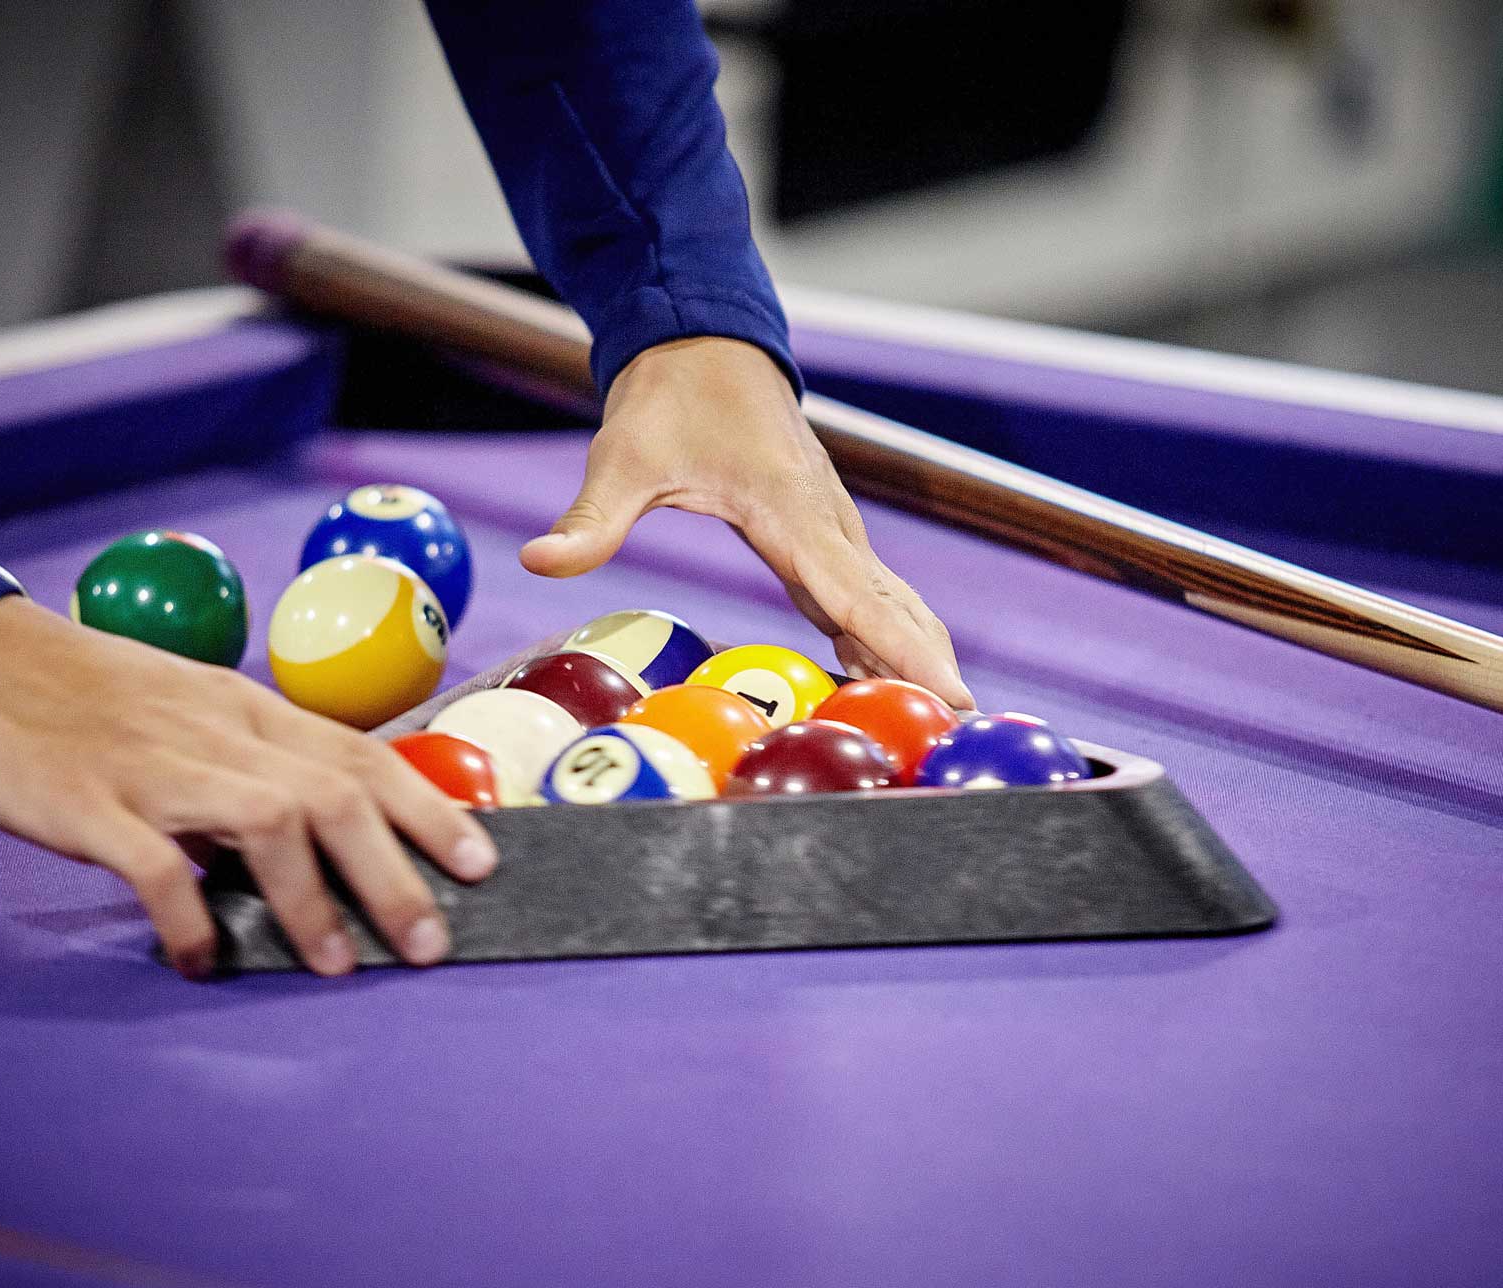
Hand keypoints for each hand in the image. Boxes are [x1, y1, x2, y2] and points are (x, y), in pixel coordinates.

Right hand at [0, 597, 496, 978]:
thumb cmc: (78, 694)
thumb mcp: (183, 712)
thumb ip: (245, 766)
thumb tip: (306, 846)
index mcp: (245, 708)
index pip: (359, 754)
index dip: (429, 808)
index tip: (483, 860)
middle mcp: (217, 732)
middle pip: (335, 792)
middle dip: (397, 870)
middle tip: (432, 943)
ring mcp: (154, 766)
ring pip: (270, 821)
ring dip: (315, 899)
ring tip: (339, 966)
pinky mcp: (87, 802)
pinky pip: (156, 866)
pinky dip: (189, 918)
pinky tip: (202, 960)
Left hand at [520, 337, 973, 707]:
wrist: (704, 343)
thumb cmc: (667, 401)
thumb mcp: (621, 459)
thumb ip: (591, 521)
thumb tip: (537, 560)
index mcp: (790, 513)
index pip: (856, 596)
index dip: (901, 649)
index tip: (948, 693)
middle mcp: (827, 524)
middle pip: (892, 608)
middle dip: (930, 668)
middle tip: (965, 730)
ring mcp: (831, 528)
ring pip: (889, 602)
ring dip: (917, 656)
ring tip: (947, 719)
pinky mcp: (821, 533)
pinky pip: (865, 594)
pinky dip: (887, 635)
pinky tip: (890, 678)